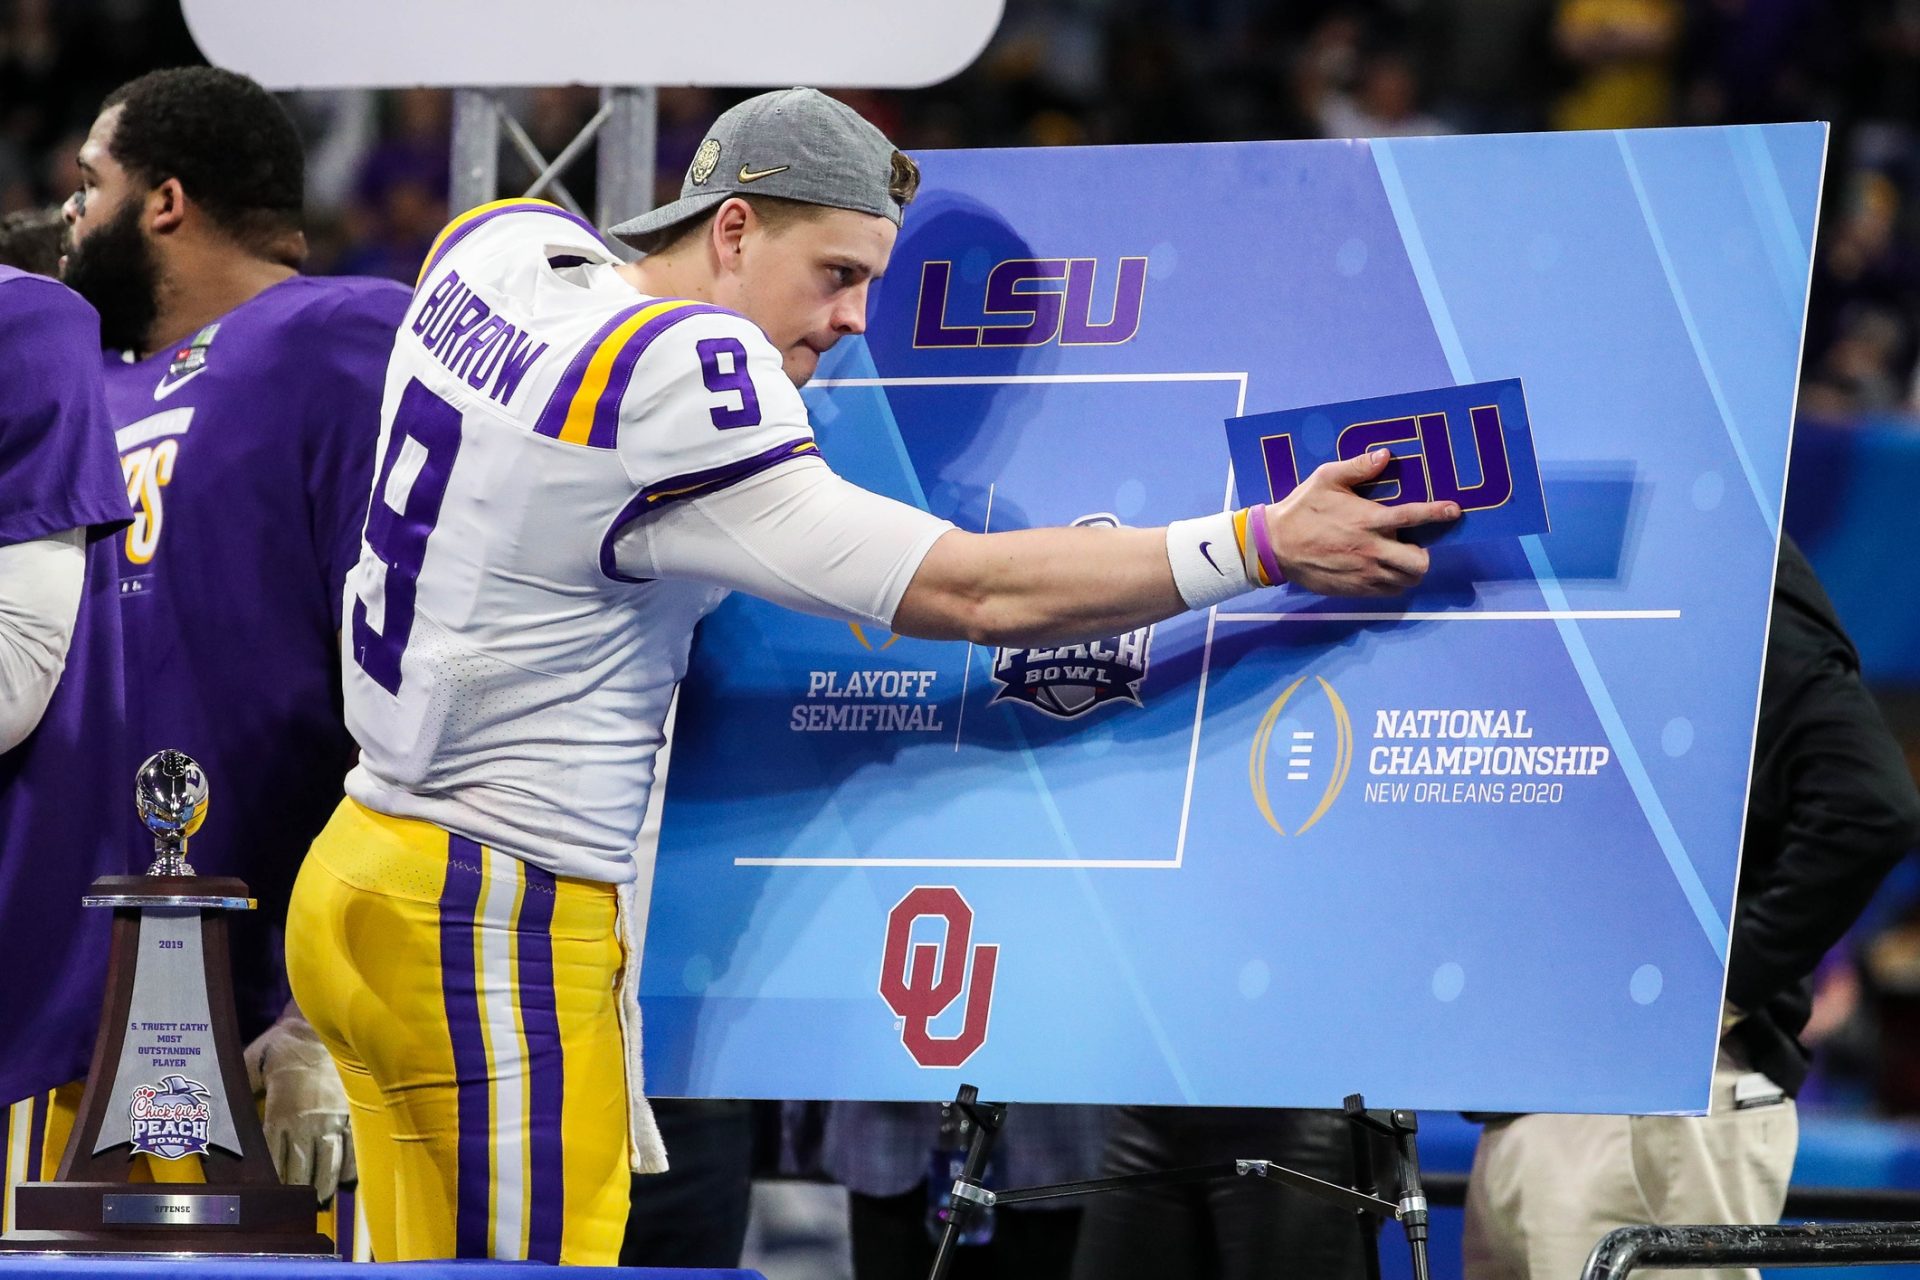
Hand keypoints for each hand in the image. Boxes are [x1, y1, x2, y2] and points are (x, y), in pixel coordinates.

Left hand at [243, 1013, 353, 1202]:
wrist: (323, 1026)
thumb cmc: (284, 1045)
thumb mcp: (253, 1061)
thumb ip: (238, 1088)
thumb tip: (209, 1105)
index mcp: (283, 1110)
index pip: (275, 1156)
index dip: (272, 1179)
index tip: (269, 1195)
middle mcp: (310, 1120)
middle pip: (303, 1167)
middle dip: (298, 1188)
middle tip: (295, 1205)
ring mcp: (335, 1117)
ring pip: (330, 1162)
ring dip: (324, 1184)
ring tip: (320, 1198)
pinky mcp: (353, 1112)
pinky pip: (353, 1147)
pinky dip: (349, 1167)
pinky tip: (344, 1179)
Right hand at [1265, 449, 1458, 595]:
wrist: (1275, 546)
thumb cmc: (1302, 509)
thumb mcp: (1325, 479)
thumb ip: (1357, 468)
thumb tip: (1385, 455)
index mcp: (1368, 519)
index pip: (1413, 516)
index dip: (1437, 513)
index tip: (1454, 511)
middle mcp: (1371, 549)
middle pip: (1419, 562)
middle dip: (1423, 554)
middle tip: (1413, 546)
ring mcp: (1364, 572)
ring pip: (1406, 581)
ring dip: (1409, 570)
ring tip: (1400, 560)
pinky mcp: (1355, 588)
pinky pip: (1388, 592)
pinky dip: (1393, 583)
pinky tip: (1383, 571)